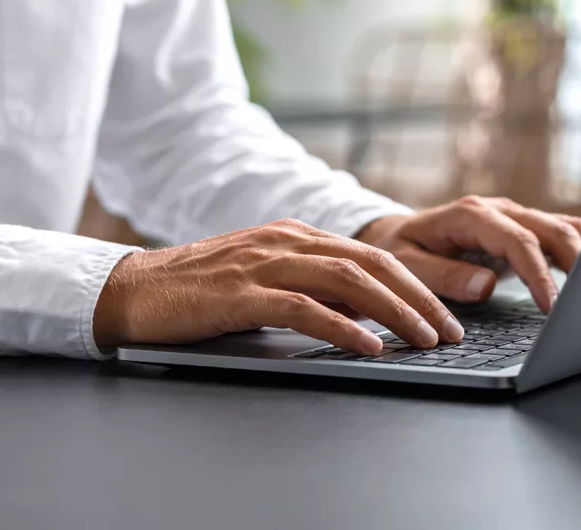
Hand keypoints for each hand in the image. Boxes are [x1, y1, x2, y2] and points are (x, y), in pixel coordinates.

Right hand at [92, 219, 464, 354]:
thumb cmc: (199, 292)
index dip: (413, 283)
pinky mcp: (240, 292)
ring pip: (345, 280)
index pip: (370, 255)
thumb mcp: (265, 281)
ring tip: (422, 337)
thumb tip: (365, 313)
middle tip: (449, 329)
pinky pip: (302, 307)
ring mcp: (263, 263)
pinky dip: (341, 326)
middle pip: (369, 263)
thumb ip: (311, 288)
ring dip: (392, 310)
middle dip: (417, 297)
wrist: (132, 290)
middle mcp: (285, 241)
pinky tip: (367, 344)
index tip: (443, 313)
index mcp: (295, 236)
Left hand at [357, 196, 580, 312]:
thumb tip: (485, 285)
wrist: (398, 231)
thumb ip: (444, 275)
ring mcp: (514, 216)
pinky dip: (577, 252)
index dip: (539, 274)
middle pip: (553, 229)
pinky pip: (560, 232)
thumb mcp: (408, 264)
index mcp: (471, 215)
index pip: (519, 241)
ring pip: (564, 227)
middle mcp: (499, 209)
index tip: (552, 307)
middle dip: (576, 264)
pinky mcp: (523, 227)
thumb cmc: (402, 249)